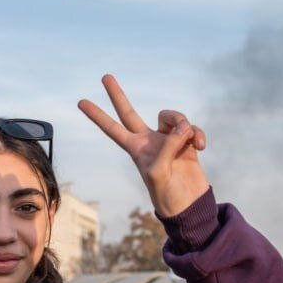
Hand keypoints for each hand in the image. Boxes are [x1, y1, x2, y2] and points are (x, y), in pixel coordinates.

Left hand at [78, 74, 209, 217]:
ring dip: (182, 123)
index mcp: (135, 149)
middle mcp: (149, 141)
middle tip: (104, 77)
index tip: (81, 102)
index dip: (98, 116)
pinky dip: (197, 134)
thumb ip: (167, 145)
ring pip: (171, 117)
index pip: (112, 129)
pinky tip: (201, 146)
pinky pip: (192, 128)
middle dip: (117, 95)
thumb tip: (182, 127)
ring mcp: (168, 140)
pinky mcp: (186, 143)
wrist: (190, 205)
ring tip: (188, 138)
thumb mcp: (159, 172)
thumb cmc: (167, 195)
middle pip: (129, 112)